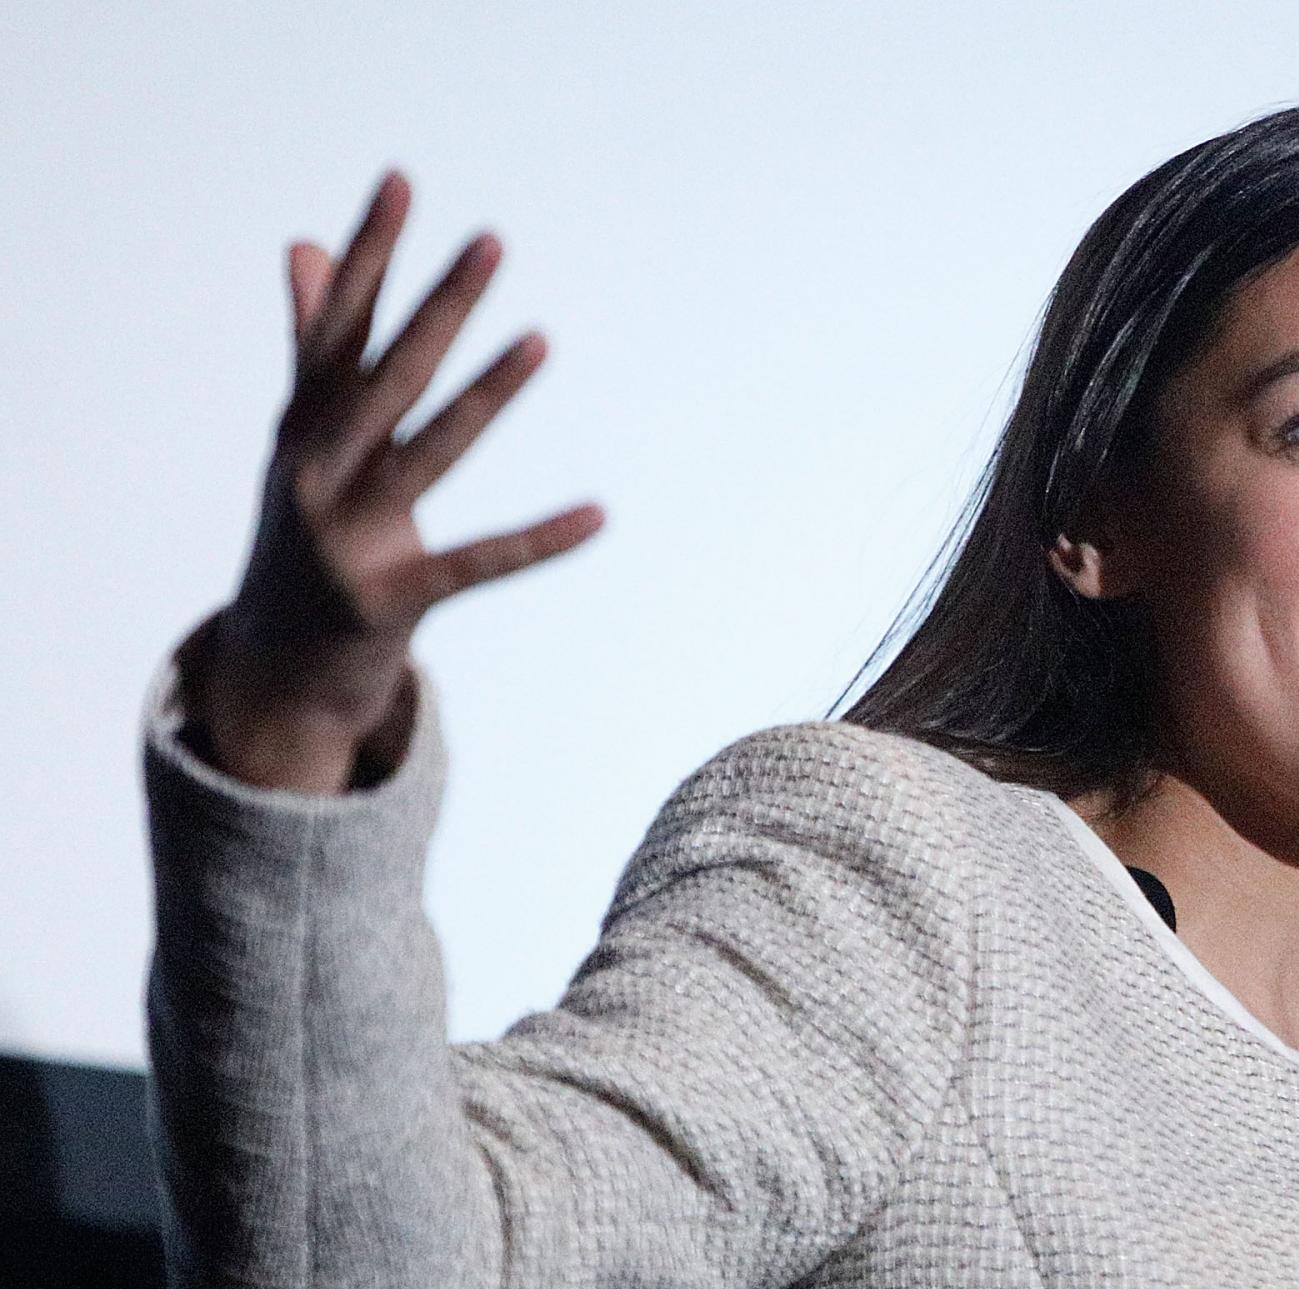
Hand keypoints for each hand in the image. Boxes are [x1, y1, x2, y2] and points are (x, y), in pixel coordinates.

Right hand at [196, 170, 601, 790]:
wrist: (272, 671)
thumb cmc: (307, 534)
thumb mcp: (304, 443)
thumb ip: (314, 346)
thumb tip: (306, 246)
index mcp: (301, 427)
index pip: (339, 324)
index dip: (370, 252)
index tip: (401, 180)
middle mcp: (314, 472)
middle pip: (386, 375)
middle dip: (438, 306)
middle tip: (492, 240)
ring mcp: (347, 538)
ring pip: (427, 454)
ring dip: (484, 396)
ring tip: (541, 338)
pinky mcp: (387, 602)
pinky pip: (475, 564)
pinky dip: (538, 540)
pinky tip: (599, 514)